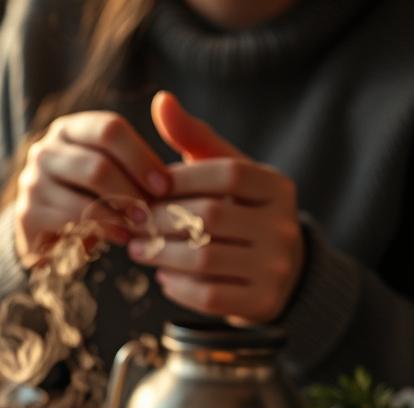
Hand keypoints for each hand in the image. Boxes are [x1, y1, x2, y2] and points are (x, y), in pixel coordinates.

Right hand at [14, 111, 169, 264]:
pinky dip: (103, 230)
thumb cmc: (98, 194)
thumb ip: (139, 144)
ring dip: (120, 215)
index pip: (108, 129)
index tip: (165, 185)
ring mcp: (32, 182)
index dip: (141, 157)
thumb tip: (167, 101)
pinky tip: (121, 236)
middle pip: (97, 166)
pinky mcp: (27, 214)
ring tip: (141, 225)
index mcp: (70, 129)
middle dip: (132, 191)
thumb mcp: (118, 167)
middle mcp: (45, 150)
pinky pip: (71, 223)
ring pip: (84, 197)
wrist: (56, 234)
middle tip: (154, 211)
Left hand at [129, 91, 303, 323]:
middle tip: (130, 223)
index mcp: (276, 187)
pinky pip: (209, 295)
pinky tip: (163, 276)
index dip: (181, 180)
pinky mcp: (263, 302)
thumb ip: (193, 138)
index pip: (227, 174)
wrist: (279, 272)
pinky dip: (177, 286)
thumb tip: (162, 100)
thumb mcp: (225, 171)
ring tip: (138, 249)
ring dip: (161, 255)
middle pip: (211, 218)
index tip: (148, 187)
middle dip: (160, 221)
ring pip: (205, 259)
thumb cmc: (239, 211)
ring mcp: (277, 266)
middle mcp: (284, 224)